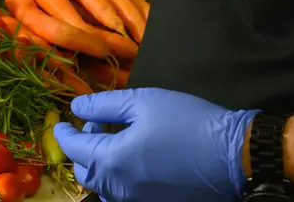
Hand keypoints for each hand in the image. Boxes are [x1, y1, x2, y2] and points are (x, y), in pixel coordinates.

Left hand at [54, 88, 258, 201]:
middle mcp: (120, 190)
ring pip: (105, 187)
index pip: (75, 150)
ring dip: (100, 164)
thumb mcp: (140, 102)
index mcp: (112, 161)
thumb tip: (76, 108)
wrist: (232, 156)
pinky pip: (124, 195)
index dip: (64, 134)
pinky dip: (118, 177)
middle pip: (86, 174)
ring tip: (115, 138)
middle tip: (98, 125)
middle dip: (83, 150)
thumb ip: (103, 105)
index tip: (61, 123)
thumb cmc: (184, 122)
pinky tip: (132, 156)